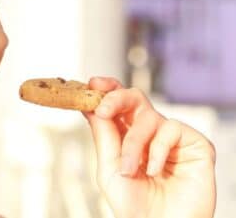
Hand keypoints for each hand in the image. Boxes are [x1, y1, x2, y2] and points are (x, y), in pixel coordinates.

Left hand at [83, 77, 215, 217]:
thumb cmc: (134, 205)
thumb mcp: (109, 168)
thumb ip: (104, 136)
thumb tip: (91, 105)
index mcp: (126, 136)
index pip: (116, 104)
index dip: (105, 90)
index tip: (92, 83)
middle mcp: (149, 133)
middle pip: (134, 98)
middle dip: (116, 98)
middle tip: (104, 109)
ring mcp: (173, 138)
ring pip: (149, 117)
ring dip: (133, 143)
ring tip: (128, 169)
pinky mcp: (196, 144)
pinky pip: (172, 129)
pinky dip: (158, 150)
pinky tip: (154, 170)